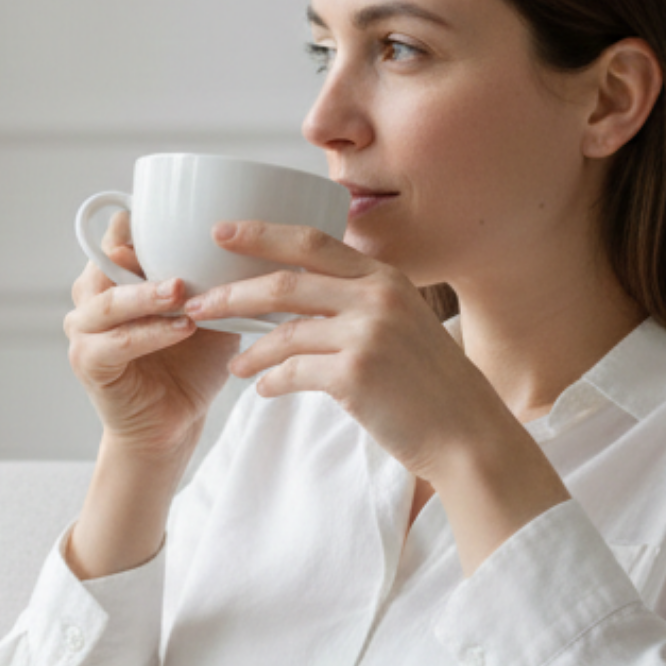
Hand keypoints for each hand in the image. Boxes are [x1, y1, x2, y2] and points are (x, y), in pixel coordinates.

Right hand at [64, 212, 240, 464]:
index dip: (145, 224)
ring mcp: (83, 330)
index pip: (118, 233)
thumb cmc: (189, 363)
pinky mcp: (87, 362)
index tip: (186, 220)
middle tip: (183, 250)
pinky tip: (182, 328)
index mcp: (115, 275)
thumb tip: (255, 240)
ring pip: (108, 300)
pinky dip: (150, 333)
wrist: (175, 421)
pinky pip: (118, 342)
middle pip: (105, 258)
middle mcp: (91, 296)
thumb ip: (211, 278)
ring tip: (180, 290)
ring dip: (145, 294)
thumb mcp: (206, 309)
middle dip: (142, 252)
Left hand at [183, 222, 568, 569]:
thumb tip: (295, 296)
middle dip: (233, 292)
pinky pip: (292, 372)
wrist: (468, 434)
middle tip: (197, 302)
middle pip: (285, 282)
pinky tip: (263, 389)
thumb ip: (357, 303)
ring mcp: (367, 335)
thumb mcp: (401, 325)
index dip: (261, 234)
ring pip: (284, 331)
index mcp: (385, 278)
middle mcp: (377, 298)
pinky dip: (271, 381)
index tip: (220, 232)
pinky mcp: (356, 375)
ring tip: (231, 364)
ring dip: (249, 348)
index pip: (312, 242)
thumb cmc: (429, 384)